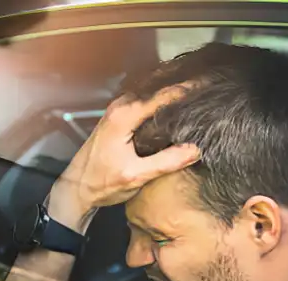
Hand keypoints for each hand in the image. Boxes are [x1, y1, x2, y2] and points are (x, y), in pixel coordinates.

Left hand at [51, 85, 200, 223]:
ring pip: (152, 94)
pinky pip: (146, 102)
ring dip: (173, 92)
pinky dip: (162, 101)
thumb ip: (166, 161)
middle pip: (158, 88)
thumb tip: (195, 149)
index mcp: (124, 115)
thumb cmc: (100, 183)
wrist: (76, 188)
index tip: (210, 85)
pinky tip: (178, 108)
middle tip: (210, 87)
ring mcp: (119, 110)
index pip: (163, 94)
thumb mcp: (136, 176)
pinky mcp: (119, 118)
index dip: (188, 89)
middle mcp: (121, 106)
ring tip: (200, 93)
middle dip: (184, 86)